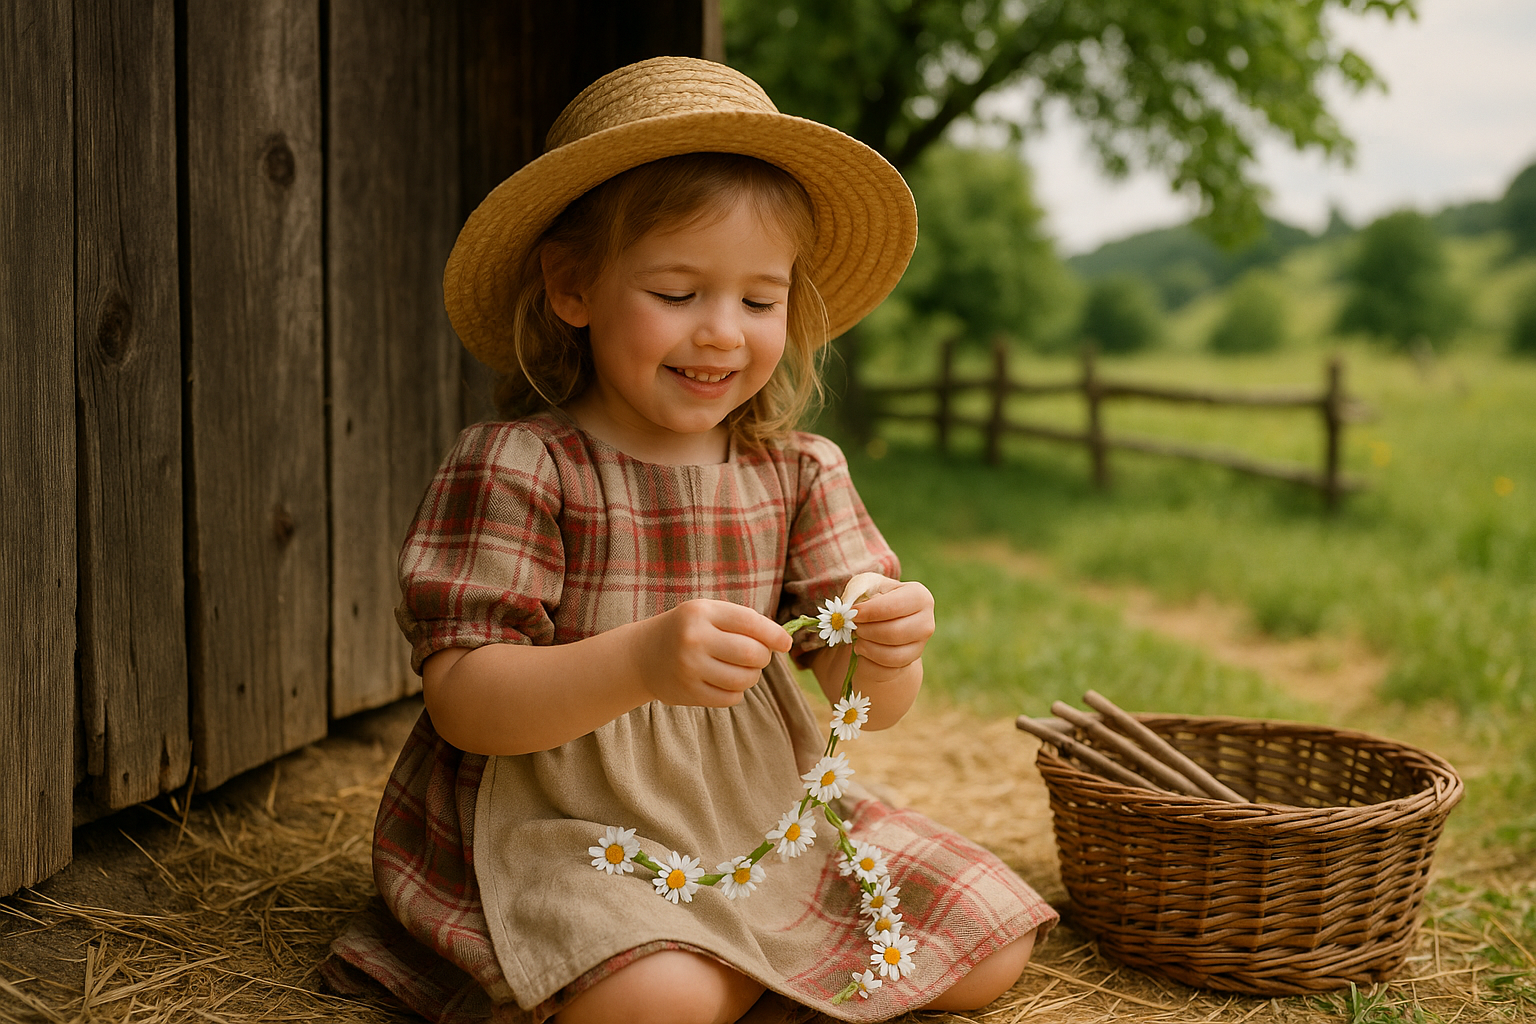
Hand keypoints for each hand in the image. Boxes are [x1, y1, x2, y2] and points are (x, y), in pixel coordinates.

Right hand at [630, 599, 791, 707]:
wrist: (642, 655)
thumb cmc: (687, 630)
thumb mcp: (707, 614)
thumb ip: (742, 622)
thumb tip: (782, 641)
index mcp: (701, 612)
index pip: (750, 623)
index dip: (774, 635)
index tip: (786, 643)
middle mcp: (694, 639)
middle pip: (752, 654)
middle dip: (763, 657)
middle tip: (758, 656)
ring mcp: (690, 668)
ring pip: (745, 679)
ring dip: (751, 676)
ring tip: (741, 669)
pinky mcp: (689, 693)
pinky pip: (731, 698)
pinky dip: (736, 691)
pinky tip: (725, 681)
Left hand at [843, 575, 934, 685]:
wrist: (883, 622)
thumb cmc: (875, 600)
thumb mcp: (865, 586)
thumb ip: (858, 592)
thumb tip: (853, 609)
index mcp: (919, 596)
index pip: (894, 606)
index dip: (870, 612)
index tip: (853, 613)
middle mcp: (926, 621)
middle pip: (894, 632)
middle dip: (867, 630)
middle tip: (854, 625)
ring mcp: (921, 644)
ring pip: (892, 652)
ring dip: (867, 644)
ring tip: (858, 635)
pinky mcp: (911, 661)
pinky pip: (888, 665)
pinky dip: (870, 656)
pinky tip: (862, 646)